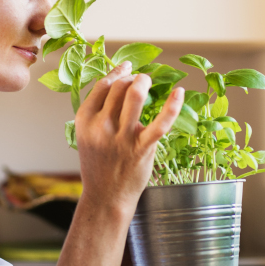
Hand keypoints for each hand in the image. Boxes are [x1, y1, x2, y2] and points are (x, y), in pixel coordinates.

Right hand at [75, 61, 183, 215]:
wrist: (106, 197)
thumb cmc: (99, 165)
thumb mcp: (88, 136)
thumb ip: (98, 113)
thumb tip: (118, 84)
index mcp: (85, 121)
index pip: (102, 86)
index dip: (117, 73)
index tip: (127, 68)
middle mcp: (101, 127)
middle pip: (119, 87)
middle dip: (132, 78)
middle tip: (140, 79)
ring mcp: (121, 138)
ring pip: (134, 96)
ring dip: (144, 82)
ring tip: (149, 81)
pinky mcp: (141, 148)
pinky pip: (160, 123)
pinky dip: (172, 106)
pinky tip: (179, 92)